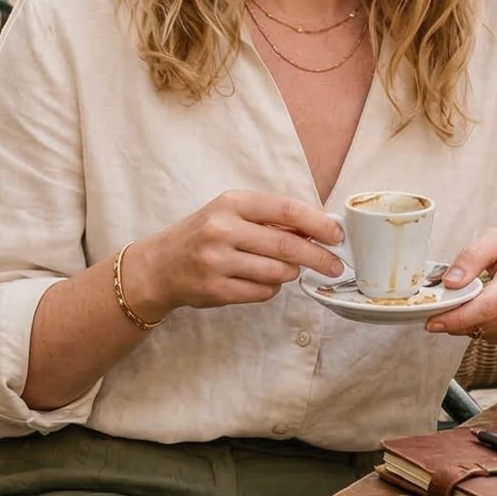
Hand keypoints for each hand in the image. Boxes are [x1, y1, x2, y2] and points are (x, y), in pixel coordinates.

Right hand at [119, 191, 344, 323]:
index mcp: (231, 203)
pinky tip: (263, 281)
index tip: (336, 235)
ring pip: (277, 273)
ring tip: (289, 270)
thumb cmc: (204, 235)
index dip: (317, 223)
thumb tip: (318, 230)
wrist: (160, 265)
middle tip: (336, 266)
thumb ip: (270, 217)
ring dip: (291, 274)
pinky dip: (272, 289)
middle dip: (318, 257)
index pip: (286, 209)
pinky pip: (262, 293)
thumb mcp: (231, 212)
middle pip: (286, 245)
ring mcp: (217, 261)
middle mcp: (222, 229)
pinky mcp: (216, 290)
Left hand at [424, 224, 496, 343]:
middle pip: (481, 322)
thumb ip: (473, 256)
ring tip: (454, 299)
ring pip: (480, 331)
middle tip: (430, 306)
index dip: (457, 317)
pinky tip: (472, 306)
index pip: (487, 307)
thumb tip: (450, 281)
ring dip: (460, 321)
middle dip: (450, 318)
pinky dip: (472, 324)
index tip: (432, 320)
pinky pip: (486, 335)